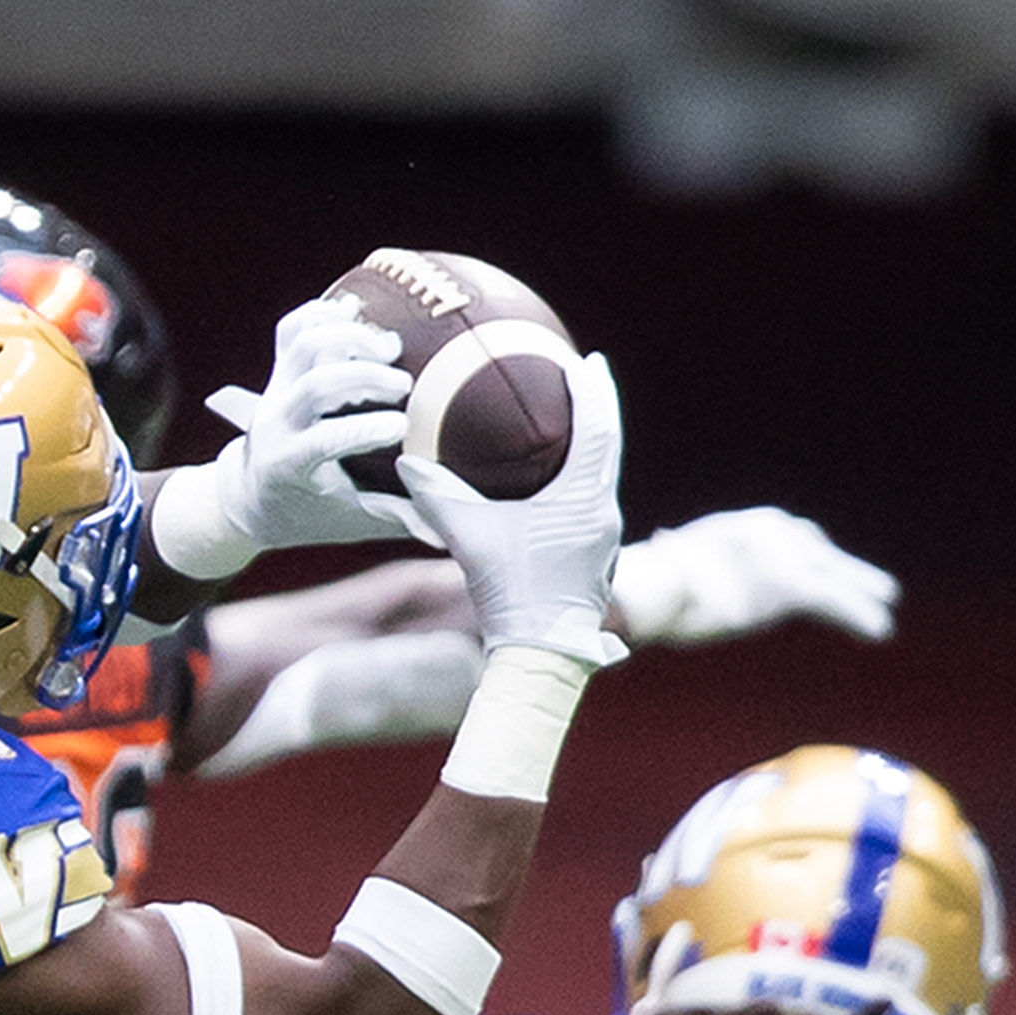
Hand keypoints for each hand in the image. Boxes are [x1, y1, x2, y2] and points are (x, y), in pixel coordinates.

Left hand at [143, 300, 421, 581]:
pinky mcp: (279, 368)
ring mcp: (275, 389)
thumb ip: (397, 517)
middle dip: (365, 378)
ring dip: (351, 337)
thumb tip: (448, 523)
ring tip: (390, 348)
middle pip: (316, 384)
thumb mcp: (352, 523)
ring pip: (304, 343)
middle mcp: (276, 422)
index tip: (403, 429)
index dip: (365, 430)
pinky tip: (359, 315)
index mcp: (289, 466)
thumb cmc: (313, 514)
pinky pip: (293, 326)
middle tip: (404, 386)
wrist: (253, 496)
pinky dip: (325, 312)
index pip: (323, 441)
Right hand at [410, 350, 626, 662]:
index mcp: (583, 499)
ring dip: (593, 444)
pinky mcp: (597, 557)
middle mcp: (604, 512)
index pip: (598, 428)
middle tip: (589, 375)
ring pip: (604, 475)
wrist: (540, 654)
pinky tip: (562, 478)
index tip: (589, 360)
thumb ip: (437, 496)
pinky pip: (595, 500)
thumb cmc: (510, 595)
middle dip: (599, 408)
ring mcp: (605, 537)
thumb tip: (406, 461)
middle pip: (609, 445)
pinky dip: (584, 476)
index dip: (593, 390)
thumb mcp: (469, 538)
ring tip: (575, 420)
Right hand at [610, 506, 895, 646]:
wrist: (654, 588)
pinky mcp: (791, 586)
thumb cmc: (649, 585)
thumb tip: (661, 549)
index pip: (790, 533)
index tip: (824, 564)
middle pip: (818, 550)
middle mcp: (770, 532)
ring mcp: (782, 557)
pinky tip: (880, 631)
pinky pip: (834, 601)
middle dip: (847, 568)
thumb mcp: (671, 568)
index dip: (811, 552)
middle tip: (876, 586)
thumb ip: (686, 565)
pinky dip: (859, 615)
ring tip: (887, 605)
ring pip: (833, 576)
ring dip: (862, 590)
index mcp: (743, 525)